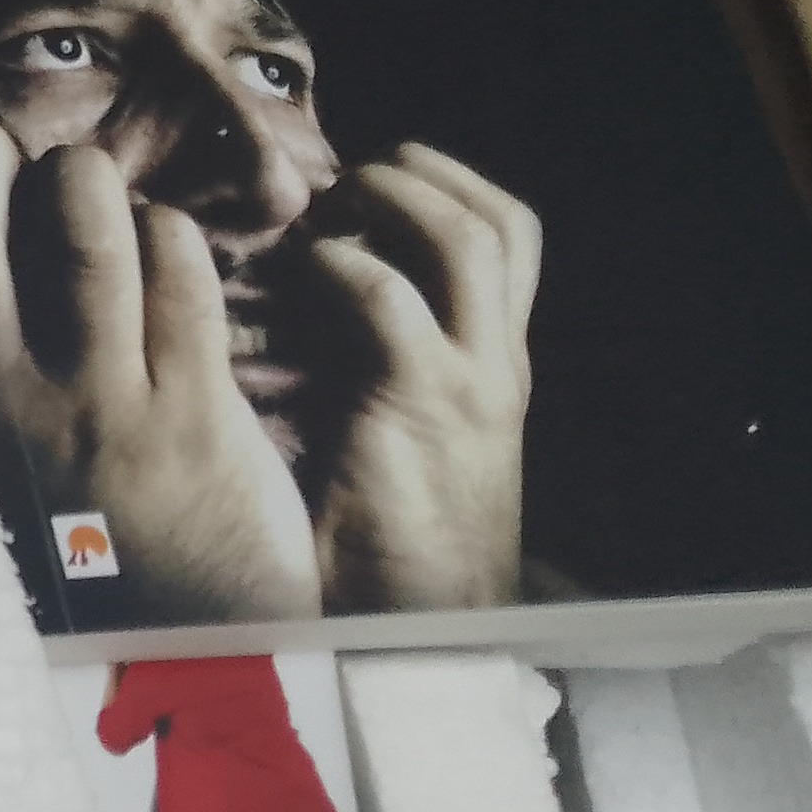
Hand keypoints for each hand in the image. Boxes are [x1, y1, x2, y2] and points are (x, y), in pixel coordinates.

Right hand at [0, 120, 320, 623]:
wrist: (190, 648)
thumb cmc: (103, 539)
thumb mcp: (17, 462)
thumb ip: (1, 370)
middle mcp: (10, 402)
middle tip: (28, 145)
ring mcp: (101, 407)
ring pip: (91, 239)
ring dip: (98, 186)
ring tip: (106, 190)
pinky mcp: (191, 416)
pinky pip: (182, 284)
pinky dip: (178, 241)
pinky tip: (177, 248)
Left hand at [298, 145, 535, 612]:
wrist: (421, 637)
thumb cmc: (386, 546)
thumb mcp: (398, 438)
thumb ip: (379, 370)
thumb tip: (311, 298)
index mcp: (494, 368)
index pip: (508, 238)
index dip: (445, 187)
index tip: (373, 182)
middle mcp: (498, 364)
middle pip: (503, 221)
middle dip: (423, 174)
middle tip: (345, 178)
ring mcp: (474, 382)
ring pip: (469, 239)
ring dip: (393, 200)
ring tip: (329, 208)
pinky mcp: (426, 408)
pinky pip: (391, 301)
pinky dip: (343, 267)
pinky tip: (302, 274)